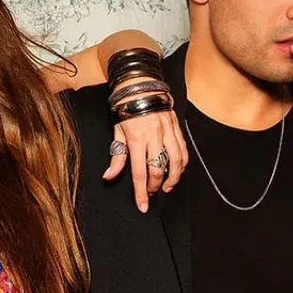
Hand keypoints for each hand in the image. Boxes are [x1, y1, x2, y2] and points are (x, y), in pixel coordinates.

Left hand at [105, 88, 187, 212]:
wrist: (140, 86)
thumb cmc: (125, 109)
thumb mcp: (117, 132)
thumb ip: (116, 156)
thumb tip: (108, 177)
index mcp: (136, 139)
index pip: (140, 173)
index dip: (141, 192)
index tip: (143, 206)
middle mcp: (154, 136)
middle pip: (158, 170)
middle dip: (155, 186)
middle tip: (151, 193)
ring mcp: (167, 132)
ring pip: (176, 161)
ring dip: (173, 178)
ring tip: (167, 186)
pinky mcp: (176, 127)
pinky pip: (183, 150)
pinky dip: (182, 163)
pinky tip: (178, 170)